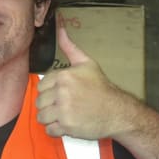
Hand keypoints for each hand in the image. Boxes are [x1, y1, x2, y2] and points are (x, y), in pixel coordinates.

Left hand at [35, 25, 135, 139]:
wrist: (118, 111)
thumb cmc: (101, 88)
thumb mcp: (87, 64)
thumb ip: (70, 48)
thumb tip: (60, 28)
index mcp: (64, 76)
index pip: (41, 86)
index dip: (51, 92)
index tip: (63, 94)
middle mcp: (62, 92)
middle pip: (39, 102)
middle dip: (50, 106)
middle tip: (66, 106)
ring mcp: (64, 110)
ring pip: (41, 117)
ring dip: (52, 119)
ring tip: (66, 115)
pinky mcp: (67, 126)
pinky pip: (49, 130)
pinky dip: (57, 130)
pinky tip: (69, 124)